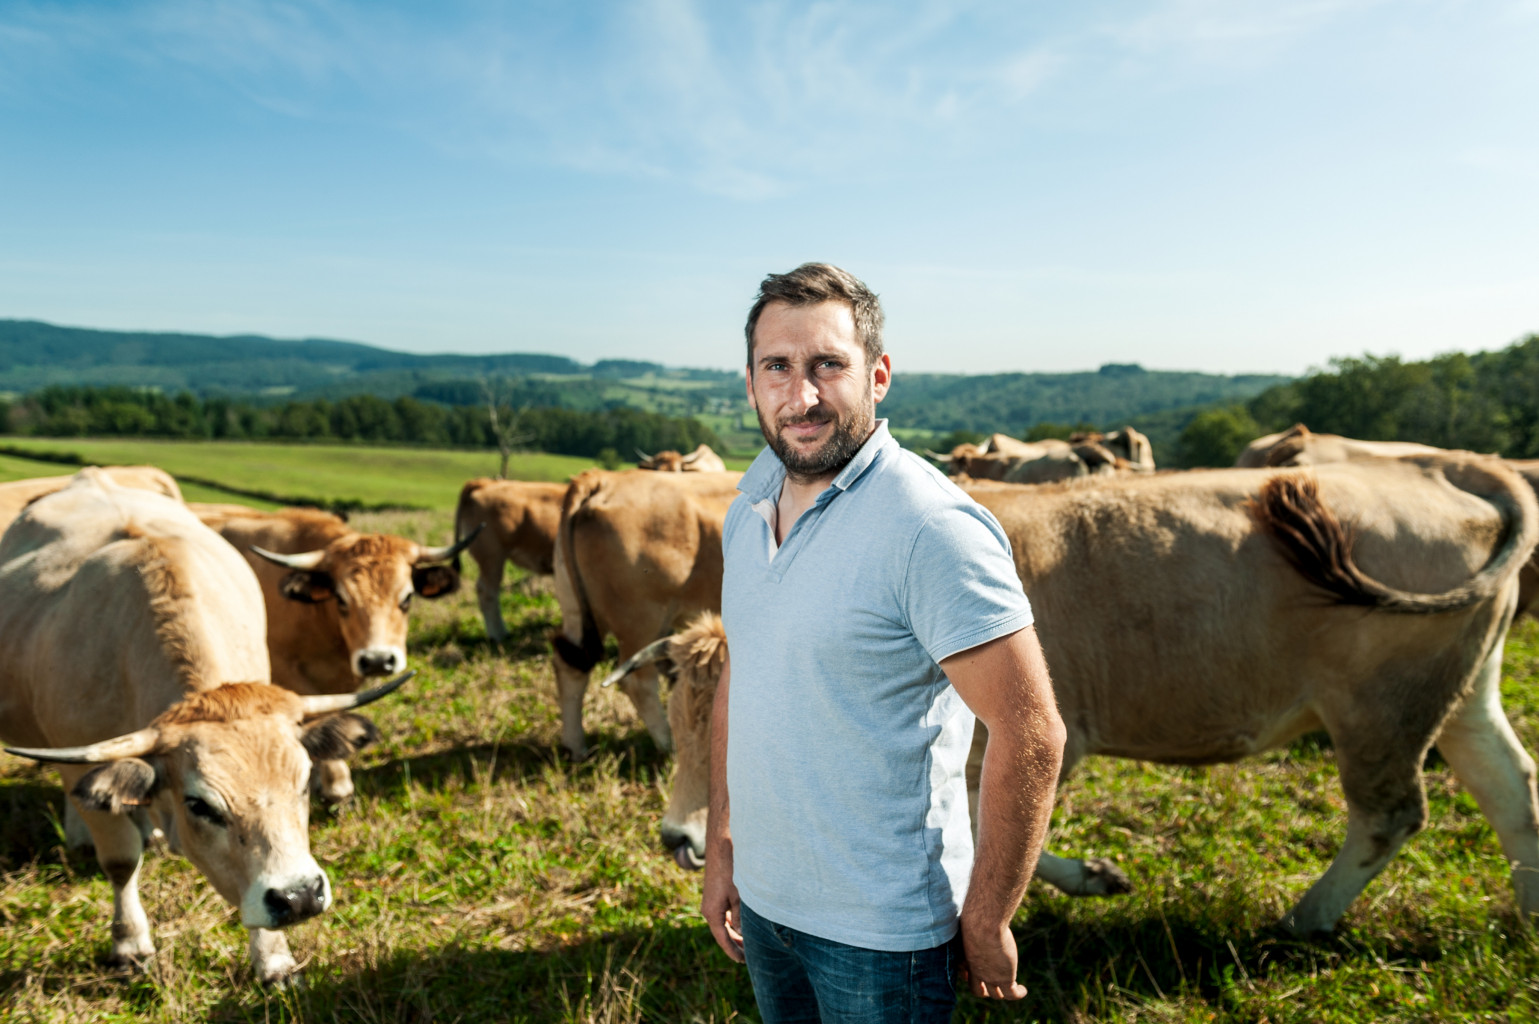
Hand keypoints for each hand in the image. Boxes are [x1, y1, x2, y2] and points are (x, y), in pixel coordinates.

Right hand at [701, 841, 744, 962]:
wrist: (721, 848)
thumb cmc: (730, 871)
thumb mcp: (738, 896)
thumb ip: (740, 916)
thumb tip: (742, 934)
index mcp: (712, 912)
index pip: (722, 938)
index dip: (733, 951)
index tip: (743, 961)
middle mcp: (709, 910)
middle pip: (722, 933)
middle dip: (734, 944)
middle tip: (747, 956)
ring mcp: (711, 902)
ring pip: (723, 924)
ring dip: (734, 934)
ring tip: (747, 944)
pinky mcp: (715, 895)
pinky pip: (723, 914)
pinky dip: (732, 922)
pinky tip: (741, 925)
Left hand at [958, 916, 1026, 999]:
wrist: (983, 924)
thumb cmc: (975, 917)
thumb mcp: (970, 923)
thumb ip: (972, 923)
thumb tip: (975, 913)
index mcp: (965, 959)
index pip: (964, 976)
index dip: (970, 977)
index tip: (976, 974)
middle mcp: (975, 972)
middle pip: (978, 990)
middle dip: (985, 990)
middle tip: (993, 985)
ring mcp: (990, 977)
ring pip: (996, 995)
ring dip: (1004, 994)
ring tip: (1013, 990)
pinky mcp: (1004, 979)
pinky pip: (1012, 994)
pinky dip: (1018, 994)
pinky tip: (1023, 990)